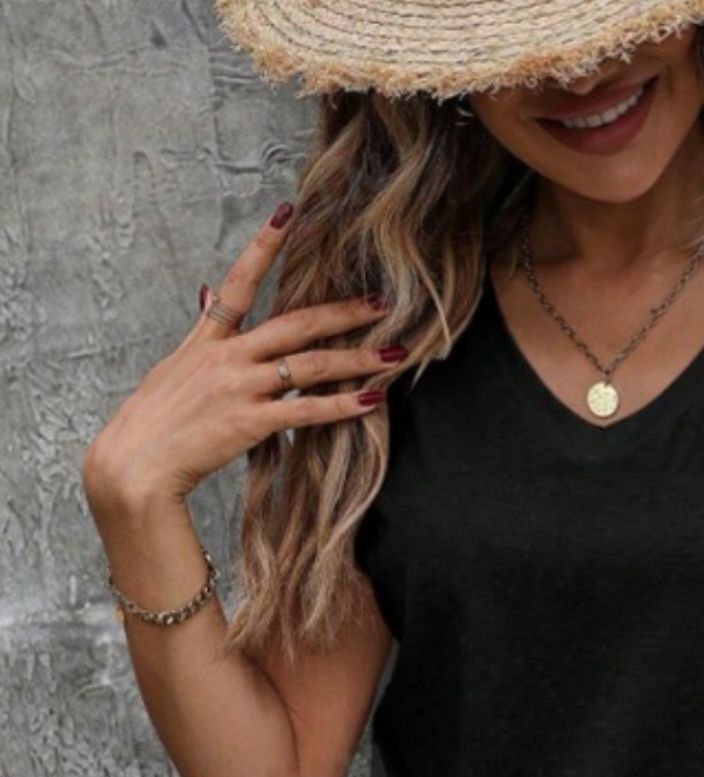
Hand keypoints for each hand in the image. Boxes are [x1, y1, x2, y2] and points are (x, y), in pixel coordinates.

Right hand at [80, 202, 393, 508]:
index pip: (239, 281)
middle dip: (342, 312)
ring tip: (393, 356)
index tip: (288, 213)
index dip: (263, 245)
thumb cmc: (156, 418)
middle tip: (381, 303)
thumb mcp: (174, 365)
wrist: (137, 461)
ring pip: (310, 366)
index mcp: (207, 338)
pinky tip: (371, 401)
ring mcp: (240, 387)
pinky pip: (307, 411)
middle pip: (295, 324)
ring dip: (357, 359)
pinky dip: (342, 406)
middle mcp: (228, 356)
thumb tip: (206, 293)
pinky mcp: (250, 422)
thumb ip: (202, 330)